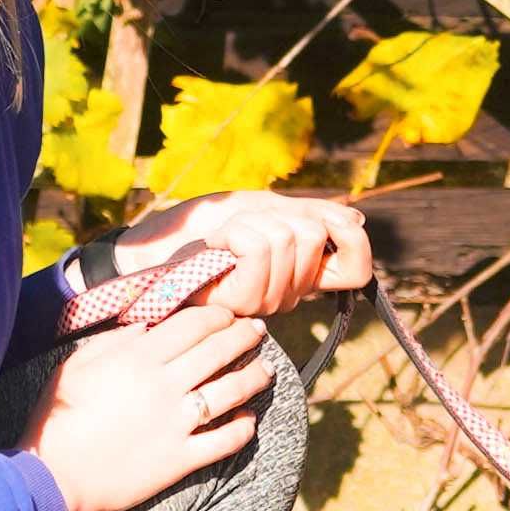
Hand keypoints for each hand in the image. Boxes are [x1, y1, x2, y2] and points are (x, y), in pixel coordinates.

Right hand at [20, 307, 273, 510]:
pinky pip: (224, 441)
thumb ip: (116, 340)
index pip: (193, 324)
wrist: (51, 476)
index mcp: (139, 358)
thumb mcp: (77, 364)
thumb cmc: (57, 416)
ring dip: (254, 376)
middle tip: (257, 331)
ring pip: (231, 391)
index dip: (218, 315)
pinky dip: (243, 428)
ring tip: (266, 369)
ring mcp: (176, 424)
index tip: (229, 314)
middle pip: (218, 350)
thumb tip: (149, 326)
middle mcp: (164, 385)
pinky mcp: (181, 459)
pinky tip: (250, 418)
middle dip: (244, 336)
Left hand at [111, 191, 372, 317]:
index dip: (352, 240)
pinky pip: (258, 247)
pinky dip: (234, 232)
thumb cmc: (203, 228)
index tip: (323, 223)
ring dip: (248, 222)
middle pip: (312, 234)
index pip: (356, 270)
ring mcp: (266, 301)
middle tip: (242, 228)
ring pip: (285, 237)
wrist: (153, 245)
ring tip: (223, 240)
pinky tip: (215, 249)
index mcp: (301, 274)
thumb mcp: (261, 210)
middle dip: (275, 214)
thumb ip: (309, 213)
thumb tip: (356, 220)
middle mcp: (289, 293)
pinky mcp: (240, 300)